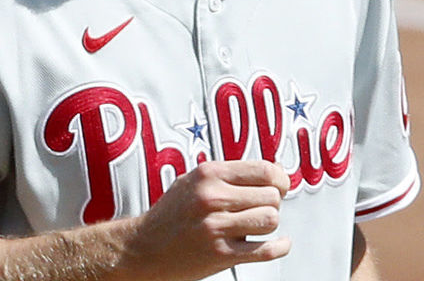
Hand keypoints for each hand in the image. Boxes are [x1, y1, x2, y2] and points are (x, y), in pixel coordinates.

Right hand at [116, 159, 291, 280]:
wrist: (142, 249)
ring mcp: (216, 227)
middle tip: (263, 207)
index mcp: (208, 175)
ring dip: (269, 224)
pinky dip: (279, 247)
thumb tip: (274, 170)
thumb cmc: (169, 215)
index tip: (281, 185)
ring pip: (270, 219)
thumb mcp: (193, 181)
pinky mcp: (221, 254)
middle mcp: (212, 198)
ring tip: (257, 224)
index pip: (263, 170)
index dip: (280, 178)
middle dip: (273, 202)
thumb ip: (231, 174)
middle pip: (271, 196)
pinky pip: (265, 250)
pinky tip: (279, 243)